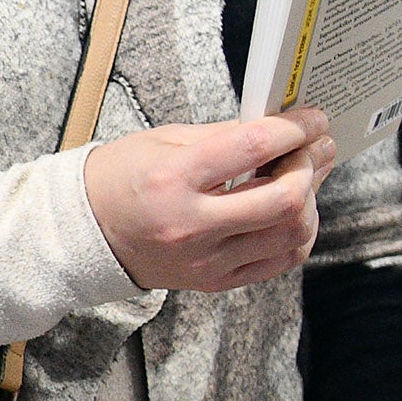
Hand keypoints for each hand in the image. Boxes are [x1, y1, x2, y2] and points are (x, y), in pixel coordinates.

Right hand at [83, 112, 332, 294]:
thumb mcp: (165, 141)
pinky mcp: (215, 281)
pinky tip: (291, 213)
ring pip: (291, 234)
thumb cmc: (122, 179)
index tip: (313, 120)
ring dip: (309, 201)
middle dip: (309, 167)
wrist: (88, 233)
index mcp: (173, 178)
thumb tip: (281, 131)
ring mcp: (206, 260)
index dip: (295, 129)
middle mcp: (191, 224)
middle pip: (283, 199)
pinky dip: (297, 234)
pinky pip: (280, 261)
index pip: (252, 147)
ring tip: (303, 180)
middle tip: (313, 150)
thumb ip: (225, 136)